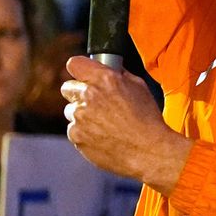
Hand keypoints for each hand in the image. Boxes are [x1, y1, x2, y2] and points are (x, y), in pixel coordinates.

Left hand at [62, 55, 192, 188]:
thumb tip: (110, 70)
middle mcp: (88, 96)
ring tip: (103, 124)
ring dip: (81, 114)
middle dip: (78, 93)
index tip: (83, 76)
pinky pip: (73, 130)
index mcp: (104, 79)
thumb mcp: (139, 87)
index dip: (79, 70)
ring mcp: (79, 117)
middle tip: (94, 102)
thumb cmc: (147, 120)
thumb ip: (120, 75)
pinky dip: (83, 133)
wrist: (148, 151)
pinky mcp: (76, 136)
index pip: (74, 64)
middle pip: (68, 87)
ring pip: (70, 110)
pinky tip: (102, 136)